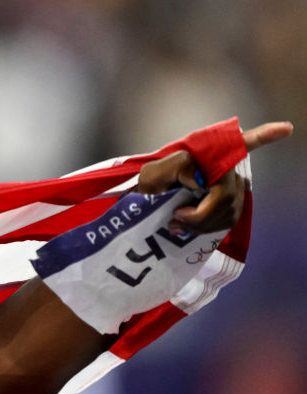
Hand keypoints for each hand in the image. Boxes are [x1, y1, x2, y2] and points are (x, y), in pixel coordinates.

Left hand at [136, 121, 292, 233]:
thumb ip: (175, 170)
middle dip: (201, 216)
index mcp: (210, 158)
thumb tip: (200, 180)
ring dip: (201, 225)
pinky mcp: (227, 205)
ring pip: (228, 213)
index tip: (286, 128)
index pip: (242, 144)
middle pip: (227, 198)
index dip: (265, 135)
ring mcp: (229, 188)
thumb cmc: (147, 183)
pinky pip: (227, 221)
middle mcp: (225, 170)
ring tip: (177, 224)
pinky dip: (207, 229)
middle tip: (176, 218)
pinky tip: (189, 228)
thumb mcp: (153, 173)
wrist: (142, 199)